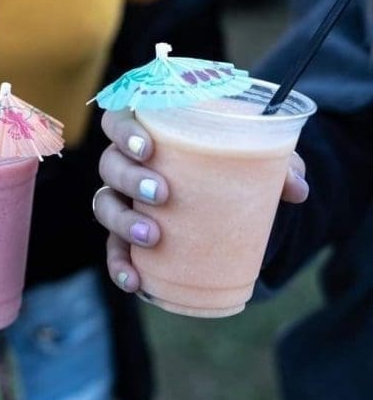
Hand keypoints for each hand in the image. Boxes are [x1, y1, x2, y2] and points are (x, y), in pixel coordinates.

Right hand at [91, 109, 309, 292]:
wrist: (229, 202)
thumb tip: (295, 188)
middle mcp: (127, 163)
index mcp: (149, 132)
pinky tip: (133, 280)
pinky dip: (119, 264)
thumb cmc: (231, 166)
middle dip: (130, 177)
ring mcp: (123, 200)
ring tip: (152, 235)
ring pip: (104, 204)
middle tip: (161, 193)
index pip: (118, 119)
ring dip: (122, 220)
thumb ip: (277, 164)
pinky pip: (113, 249)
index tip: (149, 147)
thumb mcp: (256, 159)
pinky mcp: (126, 235)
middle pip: (109, 163)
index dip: (124, 131)